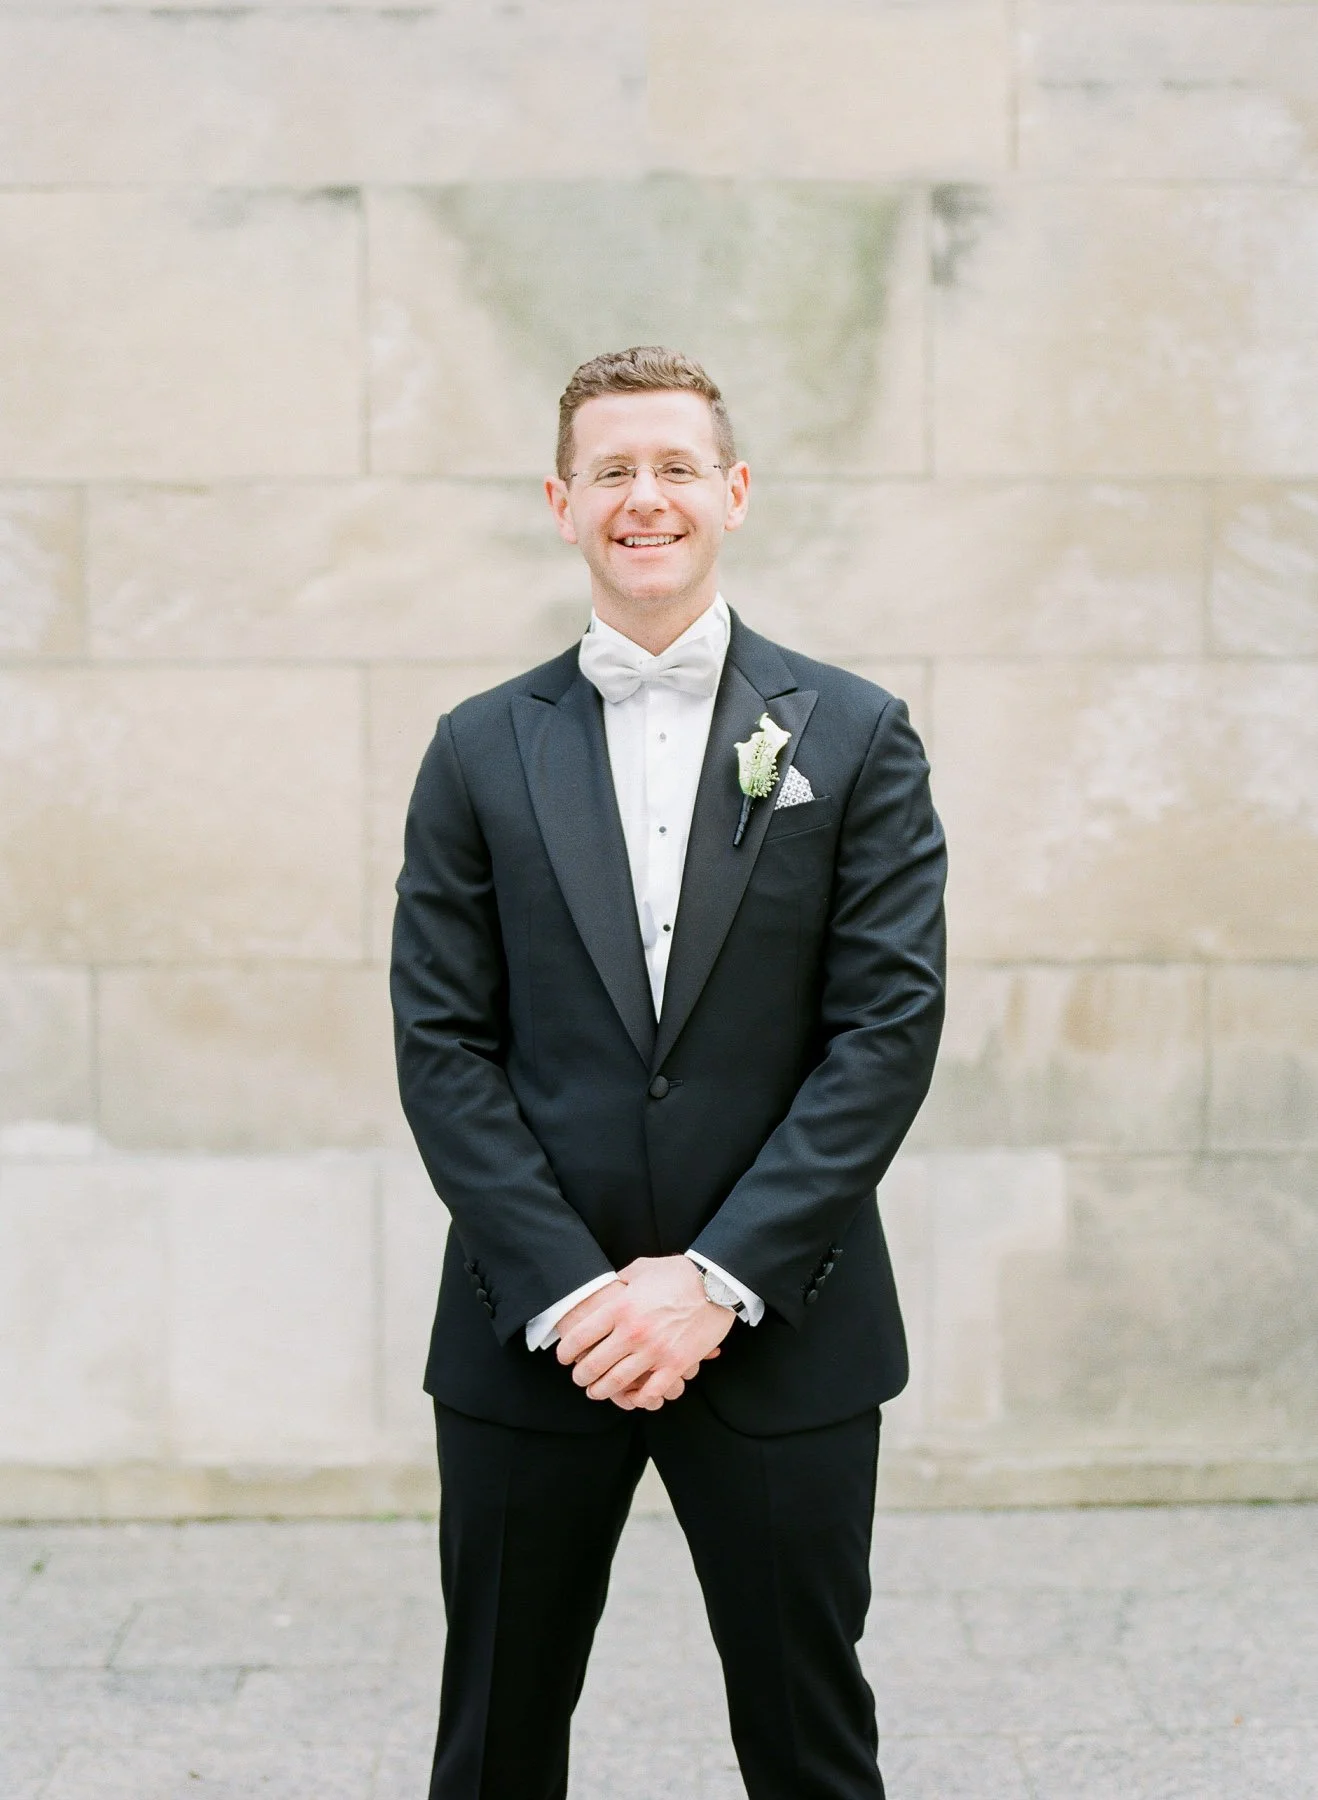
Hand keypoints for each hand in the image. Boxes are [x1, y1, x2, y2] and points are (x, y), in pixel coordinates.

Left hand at [556, 1255, 733, 1410]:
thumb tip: (610, 1287)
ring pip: (617, 1382)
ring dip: (602, 1391)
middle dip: (581, 1376)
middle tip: (579, 1378)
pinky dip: (638, 1399)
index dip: (566, 1351)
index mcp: (621, 1308)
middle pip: (594, 1364)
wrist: (716, 1284)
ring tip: (597, 1392)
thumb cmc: (679, 1274)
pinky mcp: (676, 1364)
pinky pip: (651, 1392)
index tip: (564, 1358)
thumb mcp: (642, 1269)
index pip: (581, 1336)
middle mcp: (633, 1332)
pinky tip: (632, 1398)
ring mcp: (655, 1351)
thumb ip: (621, 1280)